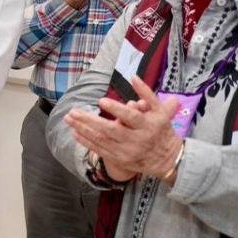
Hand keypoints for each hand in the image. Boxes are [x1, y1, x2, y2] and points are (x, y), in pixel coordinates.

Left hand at [63, 75, 183, 181]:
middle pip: (110, 130)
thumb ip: (147, 94)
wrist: (168, 160)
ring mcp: (126, 151)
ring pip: (101, 140)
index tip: (100, 100)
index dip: (116, 109)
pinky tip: (75, 132)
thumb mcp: (160, 111)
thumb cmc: (162, 130)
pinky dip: (86, 141)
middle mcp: (136, 139)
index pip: (130, 117)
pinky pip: (100, 150)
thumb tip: (133, 77)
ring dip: (83, 129)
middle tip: (73, 111)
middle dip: (90, 121)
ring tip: (68, 119)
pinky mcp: (119, 159)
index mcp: (147, 125)